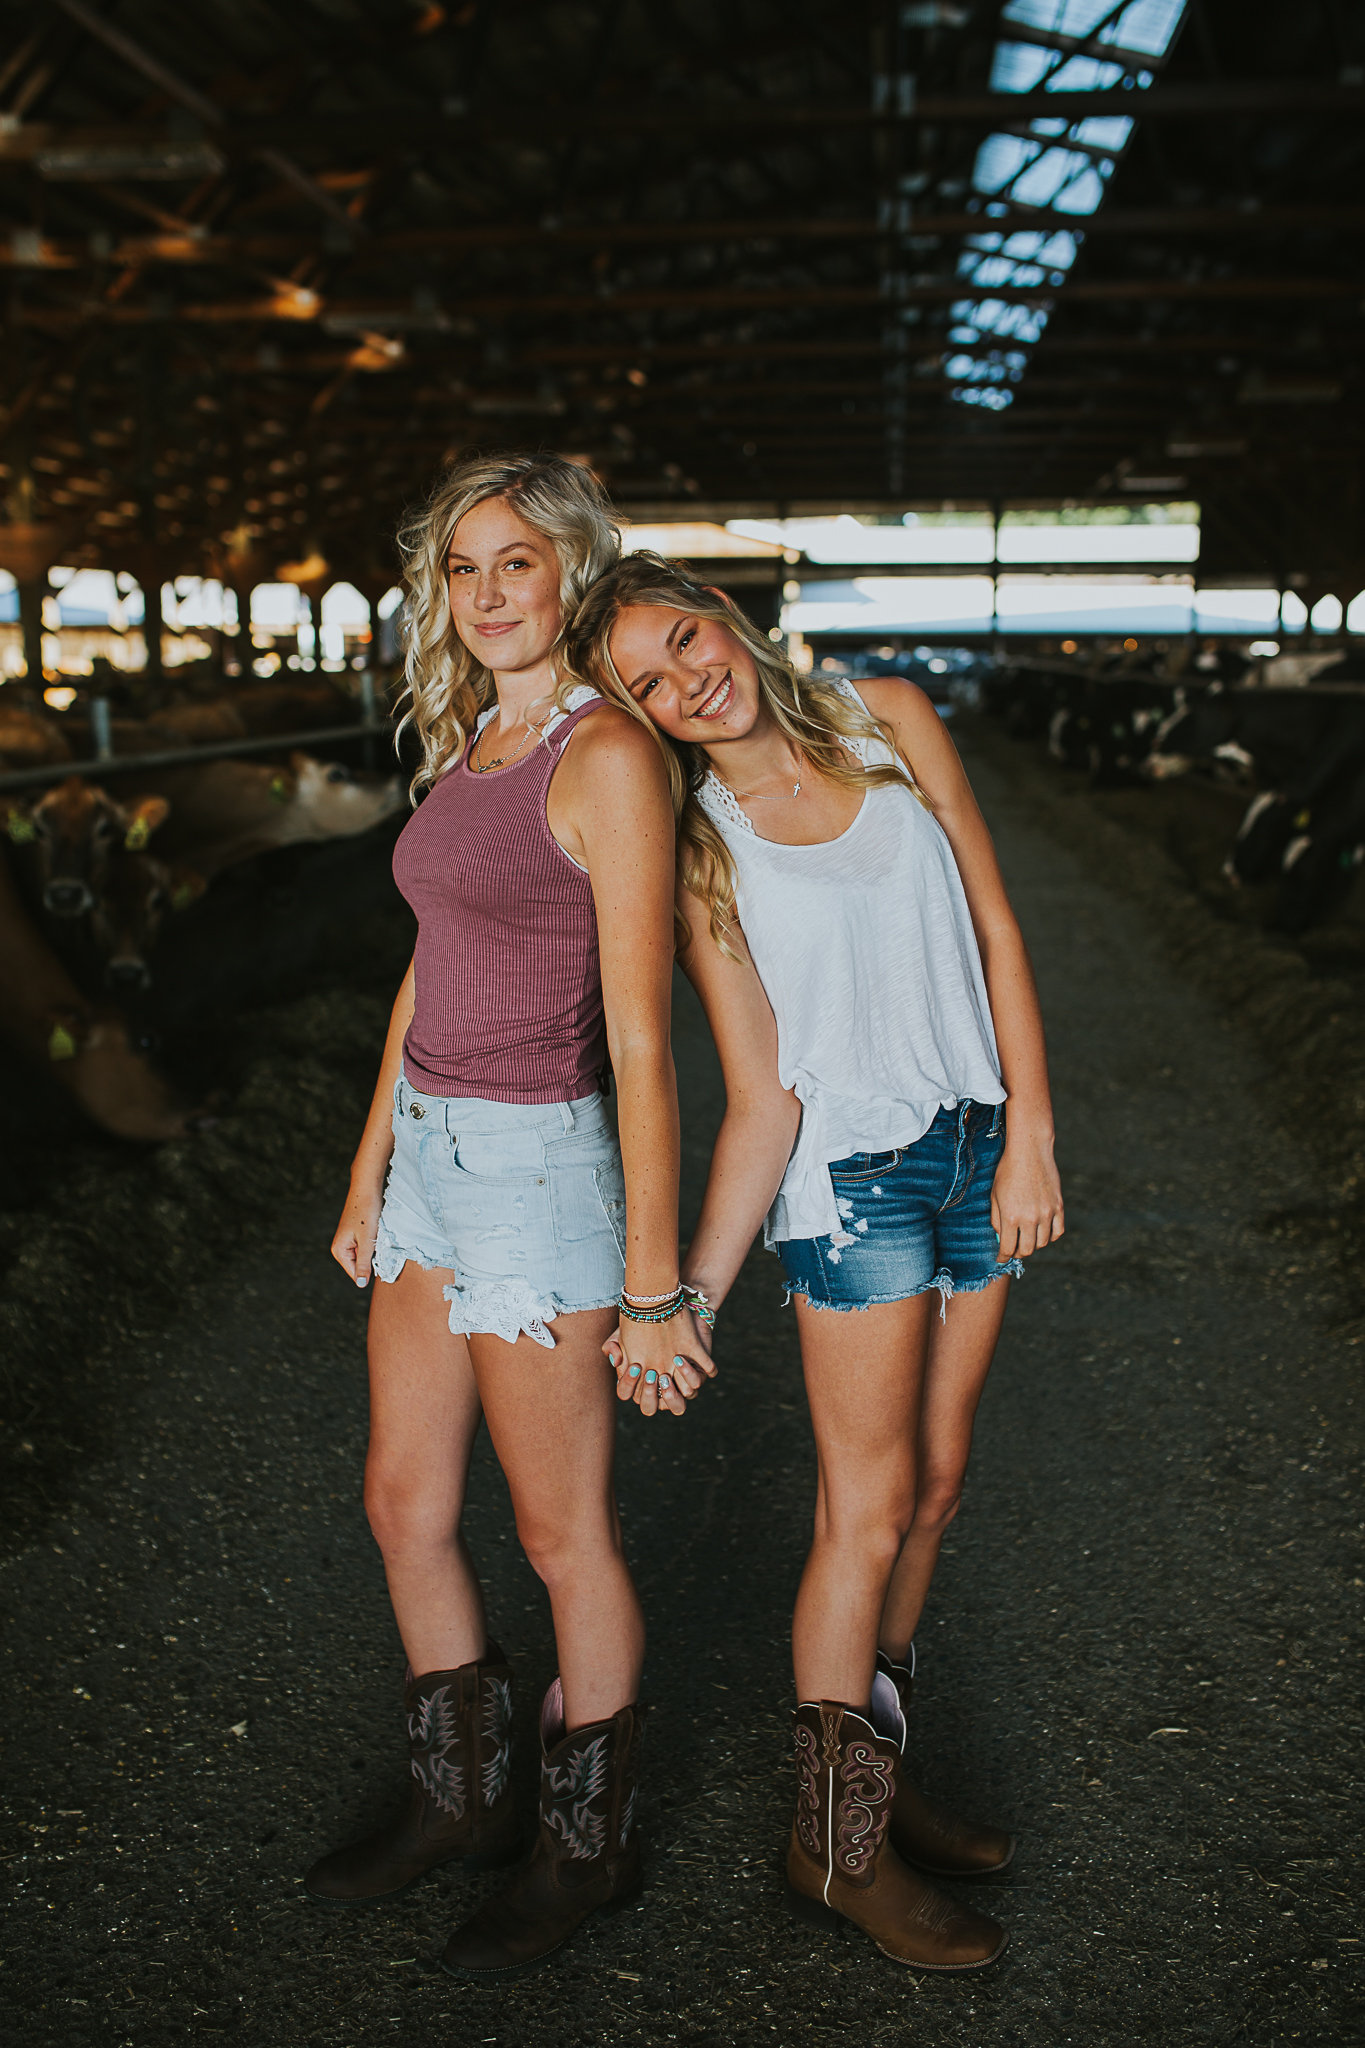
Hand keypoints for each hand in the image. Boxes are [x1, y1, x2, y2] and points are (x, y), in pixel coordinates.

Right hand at [331, 1181, 381, 1287]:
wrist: (366, 1189)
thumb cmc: (366, 1213)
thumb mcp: (367, 1241)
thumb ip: (364, 1264)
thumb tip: (361, 1284)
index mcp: (339, 1251)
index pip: (356, 1274)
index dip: (370, 1270)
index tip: (381, 1260)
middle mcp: (341, 1248)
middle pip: (360, 1266)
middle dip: (372, 1259)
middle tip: (379, 1244)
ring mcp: (348, 1241)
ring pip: (365, 1255)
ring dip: (374, 1250)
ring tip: (377, 1236)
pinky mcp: (356, 1234)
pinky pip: (366, 1246)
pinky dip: (374, 1242)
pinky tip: (377, 1232)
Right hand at [603, 1308, 715, 1418]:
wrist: (670, 1306)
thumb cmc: (644, 1323)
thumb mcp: (625, 1331)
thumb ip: (613, 1346)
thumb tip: (615, 1362)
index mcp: (641, 1382)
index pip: (633, 1396)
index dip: (630, 1386)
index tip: (635, 1366)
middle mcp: (660, 1388)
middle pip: (653, 1408)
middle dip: (651, 1396)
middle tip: (652, 1376)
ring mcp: (679, 1383)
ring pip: (679, 1405)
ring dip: (673, 1392)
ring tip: (668, 1368)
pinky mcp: (697, 1371)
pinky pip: (696, 1383)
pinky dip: (690, 1374)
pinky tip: (682, 1358)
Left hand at [991, 1128, 1063, 1259]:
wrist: (1030, 1152)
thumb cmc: (1007, 1171)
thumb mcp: (995, 1195)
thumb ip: (997, 1219)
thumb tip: (1001, 1237)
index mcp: (1011, 1216)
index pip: (1008, 1248)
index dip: (1003, 1257)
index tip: (1001, 1259)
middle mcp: (1030, 1218)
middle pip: (1027, 1249)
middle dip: (1018, 1253)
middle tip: (1014, 1250)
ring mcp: (1046, 1213)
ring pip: (1043, 1243)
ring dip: (1034, 1245)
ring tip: (1027, 1239)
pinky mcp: (1059, 1206)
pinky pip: (1057, 1232)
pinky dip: (1050, 1237)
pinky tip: (1043, 1233)